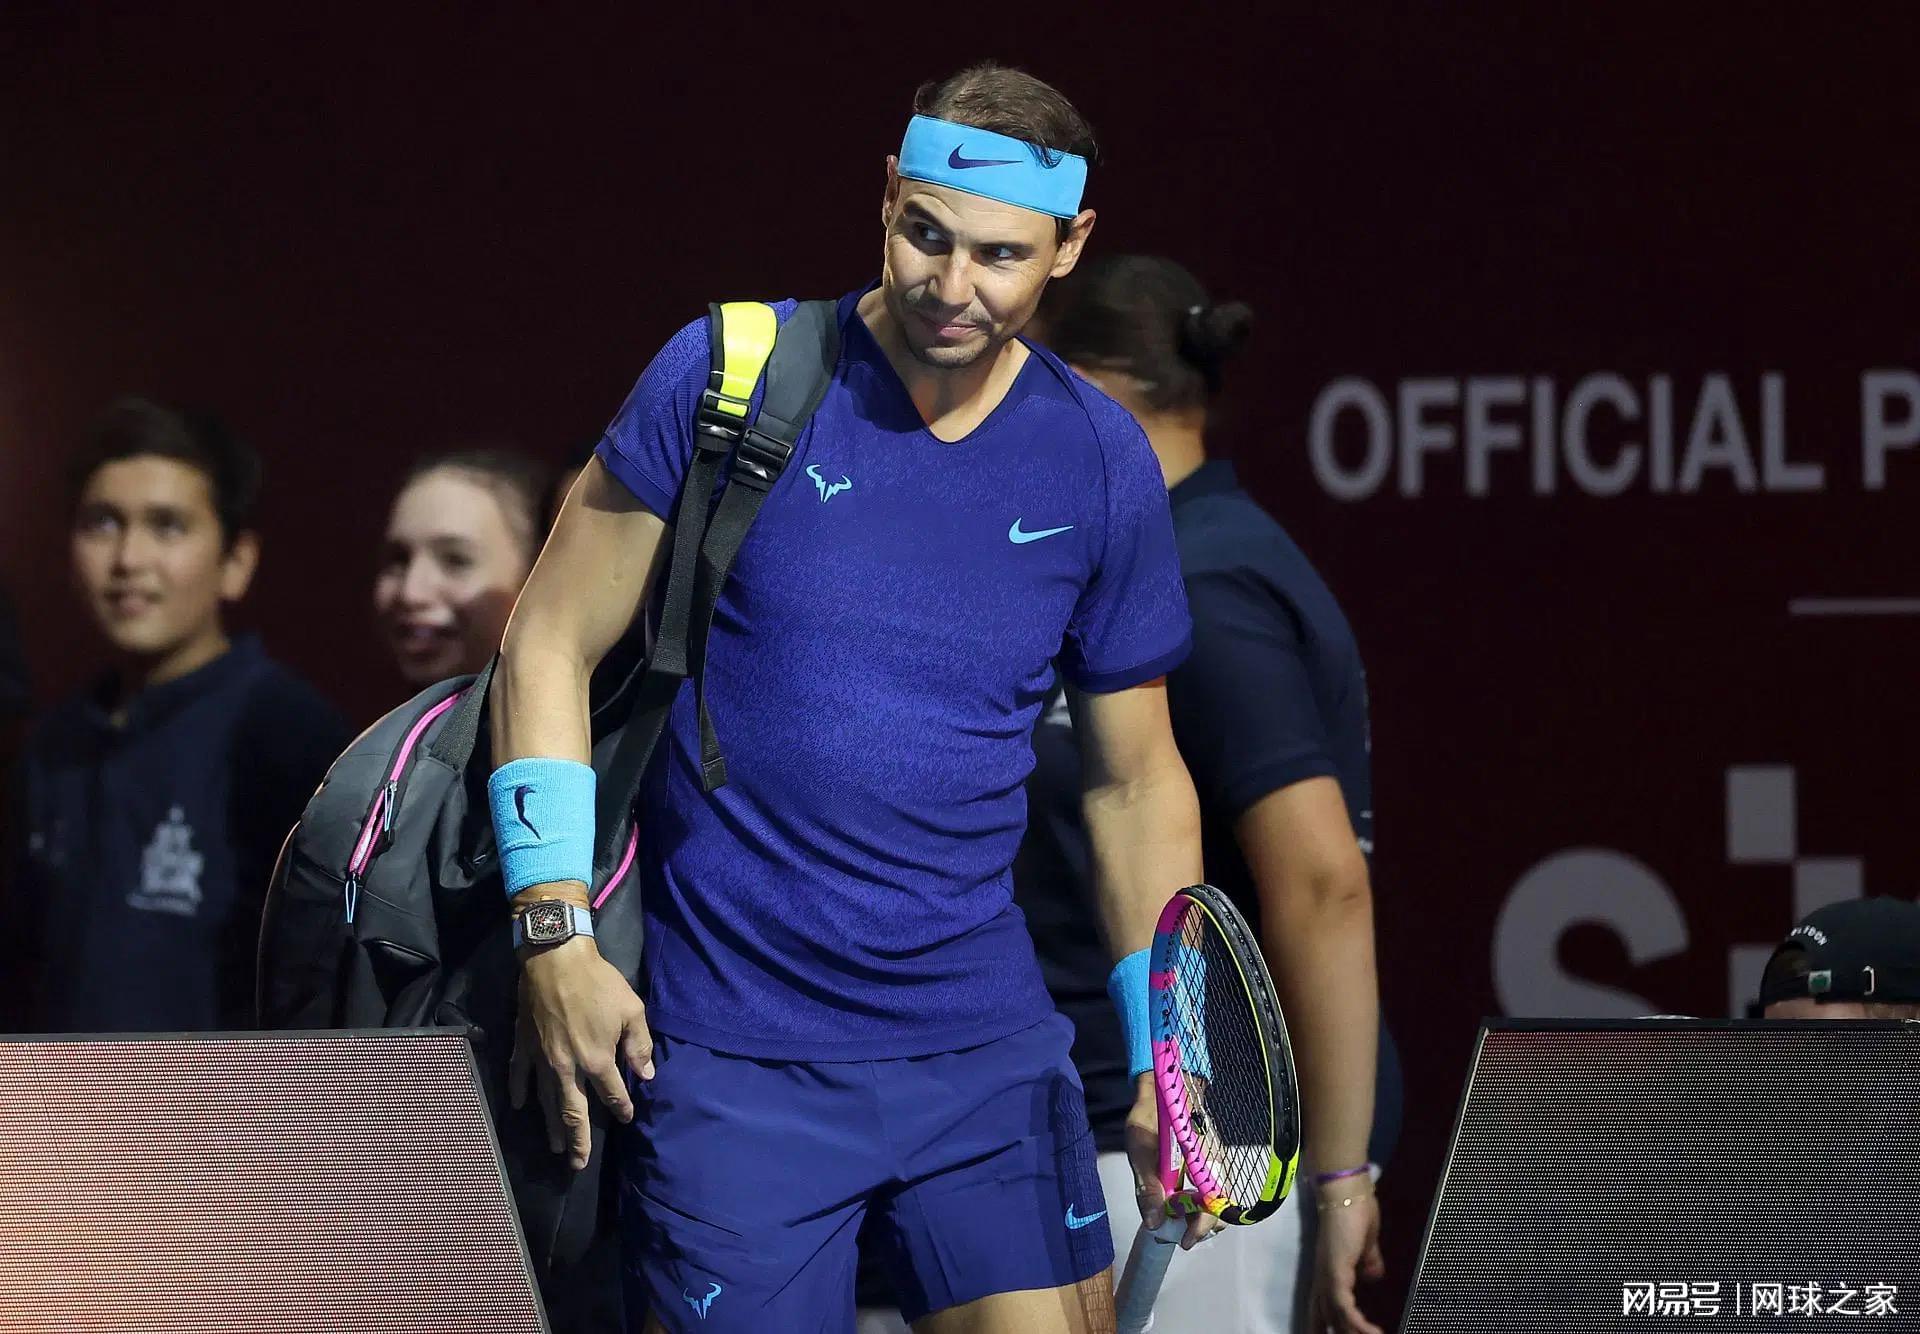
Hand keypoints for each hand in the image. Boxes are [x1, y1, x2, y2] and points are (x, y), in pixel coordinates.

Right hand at [509, 934, 653, 1170]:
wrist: (555, 959)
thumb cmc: (598, 983)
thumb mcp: (631, 1010)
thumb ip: (639, 1045)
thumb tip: (646, 1075)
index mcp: (596, 1060)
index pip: (612, 1094)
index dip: (621, 1107)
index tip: (626, 1117)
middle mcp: (567, 1068)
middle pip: (572, 1113)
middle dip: (577, 1141)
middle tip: (577, 1165)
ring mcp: (542, 1060)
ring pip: (546, 1102)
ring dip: (551, 1127)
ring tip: (554, 1148)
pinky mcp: (523, 1046)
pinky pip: (519, 1076)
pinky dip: (519, 1093)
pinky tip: (519, 1107)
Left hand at [1123, 1079, 1224, 1250]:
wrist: (1163, 1090)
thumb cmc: (1150, 1117)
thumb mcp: (1140, 1149)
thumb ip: (1147, 1187)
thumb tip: (1153, 1224)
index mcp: (1203, 1159)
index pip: (1212, 1201)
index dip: (1200, 1226)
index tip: (1184, 1242)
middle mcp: (1214, 1165)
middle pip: (1217, 1209)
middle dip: (1198, 1228)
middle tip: (1176, 1236)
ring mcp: (1211, 1167)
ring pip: (1213, 1204)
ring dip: (1196, 1219)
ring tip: (1174, 1226)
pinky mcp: (1204, 1167)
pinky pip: (1206, 1194)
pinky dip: (1194, 1207)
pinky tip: (1177, 1210)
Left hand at [1309, 1183, 1384, 1333]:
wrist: (1347, 1192)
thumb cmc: (1357, 1211)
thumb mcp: (1366, 1244)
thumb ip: (1368, 1261)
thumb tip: (1374, 1277)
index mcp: (1330, 1273)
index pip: (1324, 1308)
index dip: (1327, 1326)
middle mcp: (1324, 1278)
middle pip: (1325, 1317)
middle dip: (1338, 1333)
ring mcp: (1327, 1276)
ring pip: (1335, 1316)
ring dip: (1353, 1331)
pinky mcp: (1335, 1272)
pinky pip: (1343, 1306)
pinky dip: (1356, 1322)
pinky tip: (1372, 1332)